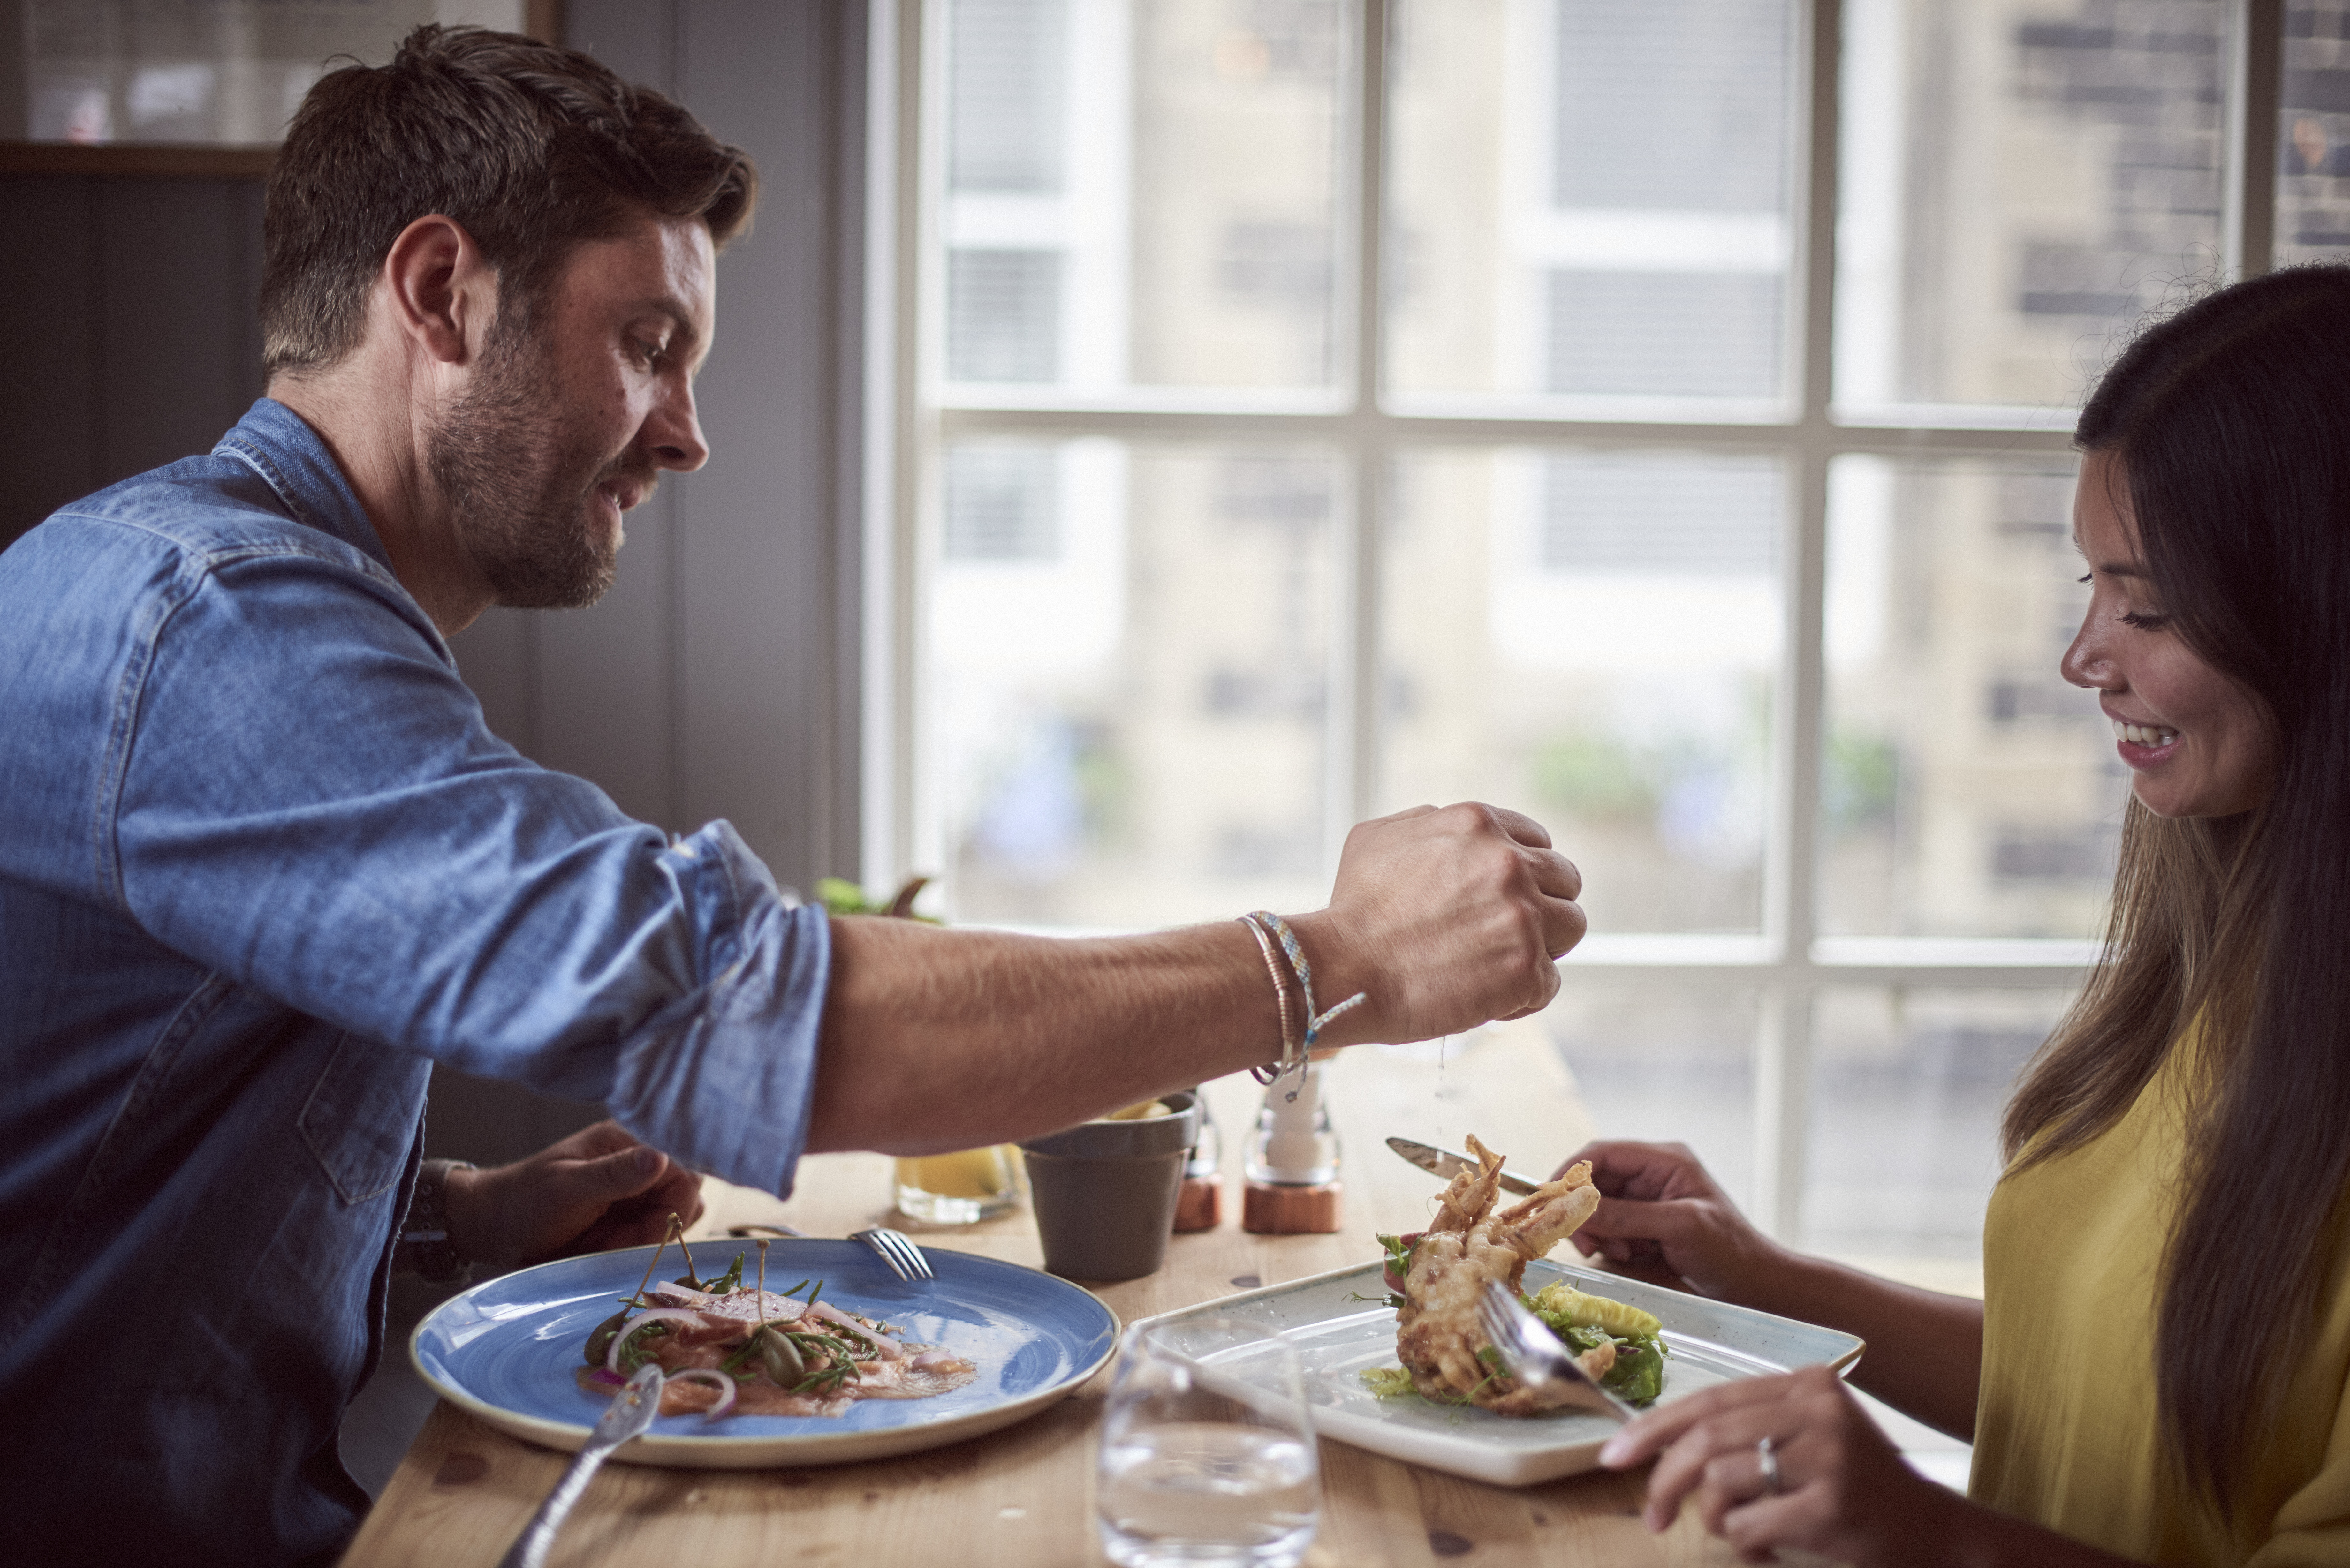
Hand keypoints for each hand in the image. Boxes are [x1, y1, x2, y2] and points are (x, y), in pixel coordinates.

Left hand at [444, 1120, 704, 1268]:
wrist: (494, 1230)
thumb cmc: (524, 1203)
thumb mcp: (567, 1188)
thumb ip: (614, 1174)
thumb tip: (660, 1157)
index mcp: (626, 1142)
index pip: (682, 1167)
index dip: (677, 1201)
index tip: (653, 1231)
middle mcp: (636, 1164)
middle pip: (684, 1194)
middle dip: (662, 1225)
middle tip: (622, 1244)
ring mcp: (634, 1194)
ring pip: (674, 1218)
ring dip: (647, 1240)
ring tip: (607, 1247)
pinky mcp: (627, 1220)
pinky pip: (653, 1236)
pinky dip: (637, 1250)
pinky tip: (605, 1251)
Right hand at [1306, 802, 1584, 1044]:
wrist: (1342, 968)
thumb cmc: (1352, 909)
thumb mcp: (1378, 837)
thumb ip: (1428, 823)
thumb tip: (1455, 832)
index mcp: (1479, 824)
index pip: (1539, 841)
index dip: (1524, 872)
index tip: (1502, 897)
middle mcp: (1509, 863)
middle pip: (1565, 881)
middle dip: (1540, 906)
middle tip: (1502, 933)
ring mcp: (1523, 917)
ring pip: (1570, 928)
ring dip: (1542, 947)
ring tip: (1498, 965)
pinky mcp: (1526, 969)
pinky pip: (1549, 983)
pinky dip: (1522, 995)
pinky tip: (1485, 998)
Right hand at [1555, 1140, 1783, 1302]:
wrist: (1757, 1285)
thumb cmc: (1729, 1251)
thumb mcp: (1679, 1227)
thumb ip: (1627, 1216)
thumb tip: (1576, 1209)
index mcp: (1664, 1160)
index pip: (1603, 1153)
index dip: (1572, 1173)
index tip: (1552, 1200)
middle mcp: (1653, 1174)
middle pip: (1596, 1182)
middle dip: (1587, 1213)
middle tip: (1589, 1243)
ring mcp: (1649, 1200)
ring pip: (1600, 1209)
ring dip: (1603, 1233)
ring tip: (1627, 1253)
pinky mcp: (1647, 1224)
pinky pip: (1612, 1229)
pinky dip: (1614, 1244)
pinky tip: (1636, 1257)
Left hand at [1601, 1364, 1956, 1566]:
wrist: (1936, 1533)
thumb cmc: (1857, 1488)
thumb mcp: (1807, 1439)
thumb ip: (1747, 1431)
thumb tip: (1659, 1445)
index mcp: (1807, 1383)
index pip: (1708, 1399)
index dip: (1653, 1428)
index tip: (1614, 1454)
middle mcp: (1818, 1409)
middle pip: (1706, 1439)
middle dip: (1664, 1480)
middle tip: (1652, 1516)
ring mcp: (1828, 1456)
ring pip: (1721, 1483)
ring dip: (1715, 1519)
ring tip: (1741, 1532)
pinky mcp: (1831, 1505)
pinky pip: (1748, 1525)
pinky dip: (1745, 1545)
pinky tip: (1767, 1550)